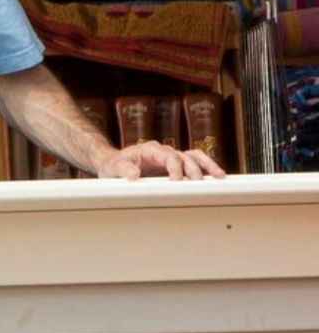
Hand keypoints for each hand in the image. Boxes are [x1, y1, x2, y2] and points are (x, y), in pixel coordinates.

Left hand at [98, 140, 226, 179]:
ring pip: (193, 156)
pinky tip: (216, 176)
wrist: (112, 163)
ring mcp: (170, 157)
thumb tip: (134, 174)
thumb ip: (123, 169)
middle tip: (198, 182)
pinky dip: (205, 167)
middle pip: (183, 156)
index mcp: (149, 150)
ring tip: (219, 176)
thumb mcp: (114, 168)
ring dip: (206, 165)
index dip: (175, 167)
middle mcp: (163, 151)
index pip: (168, 156)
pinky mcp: (175, 165)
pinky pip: (194, 162)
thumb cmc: (113, 165)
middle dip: (192, 169)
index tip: (177, 180)